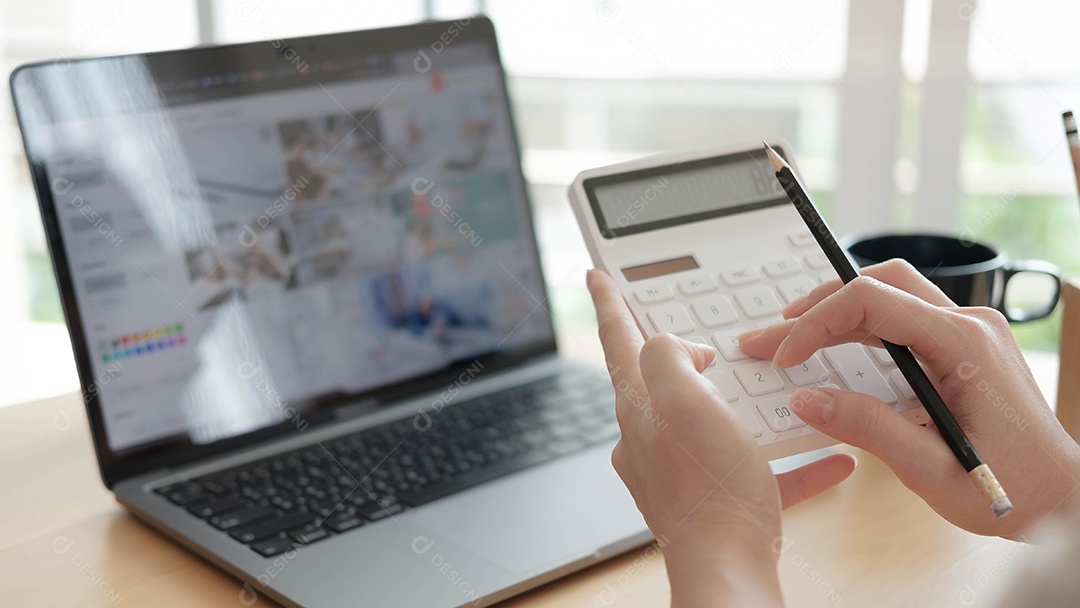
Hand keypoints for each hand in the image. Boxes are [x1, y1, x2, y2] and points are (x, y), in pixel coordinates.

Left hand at [587, 269, 855, 606]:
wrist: (729, 568)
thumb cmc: (709, 488)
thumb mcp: (685, 400)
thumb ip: (667, 356)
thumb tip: (677, 349)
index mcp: (639, 406)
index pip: (617, 339)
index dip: (608, 301)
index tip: (597, 276)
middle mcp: (649, 438)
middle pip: (658, 380)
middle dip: (679, 353)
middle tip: (693, 332)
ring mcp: (678, 472)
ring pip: (711, 424)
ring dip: (744, 406)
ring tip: (774, 392)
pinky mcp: (713, 501)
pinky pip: (754, 471)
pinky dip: (785, 461)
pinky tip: (826, 457)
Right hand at [738, 259, 1079, 538]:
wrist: (1059, 498)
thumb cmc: (1008, 488)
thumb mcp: (928, 468)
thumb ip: (866, 428)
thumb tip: (806, 399)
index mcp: (964, 345)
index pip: (872, 301)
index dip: (817, 323)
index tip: (783, 356)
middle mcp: (969, 326)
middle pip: (879, 285)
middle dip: (818, 305)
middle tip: (773, 336)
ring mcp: (969, 333)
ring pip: (889, 296)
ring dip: (837, 311)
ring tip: (792, 338)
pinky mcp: (963, 348)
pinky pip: (903, 320)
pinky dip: (861, 329)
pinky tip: (834, 351)